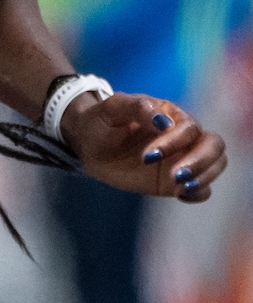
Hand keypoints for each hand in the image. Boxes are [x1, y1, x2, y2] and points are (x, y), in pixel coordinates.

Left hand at [61, 91, 227, 200]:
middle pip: (214, 145)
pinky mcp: (175, 180)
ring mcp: (182, 159)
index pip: (189, 128)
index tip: (147, 156)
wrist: (87, 144)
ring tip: (179, 187)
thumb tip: (165, 122)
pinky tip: (180, 195)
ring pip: (216, 164)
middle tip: (175, 176)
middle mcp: (184, 136)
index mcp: (172, 115)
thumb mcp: (112, 109)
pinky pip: (202, 188)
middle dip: (200, 161)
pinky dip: (199, 192)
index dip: (174, 143)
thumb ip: (138, 108)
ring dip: (204, 176)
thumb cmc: (101, 121)